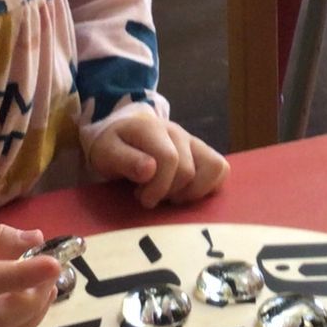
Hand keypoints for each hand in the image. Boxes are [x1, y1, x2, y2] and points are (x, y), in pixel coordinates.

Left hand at [88, 114, 228, 207]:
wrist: (118, 136)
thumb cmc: (111, 147)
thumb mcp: (105, 153)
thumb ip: (125, 160)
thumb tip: (149, 170)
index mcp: (153, 129)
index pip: (169, 159)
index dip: (158, 186)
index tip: (142, 198)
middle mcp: (178, 132)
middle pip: (188, 170)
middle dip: (167, 192)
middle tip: (148, 195)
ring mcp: (193, 142)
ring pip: (214, 167)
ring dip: (192, 191)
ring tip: (171, 195)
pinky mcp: (202, 153)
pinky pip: (221, 169)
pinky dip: (207, 187)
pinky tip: (184, 192)